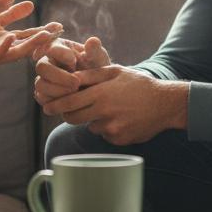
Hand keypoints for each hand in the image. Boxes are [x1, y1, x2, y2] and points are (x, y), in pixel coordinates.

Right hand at [33, 36, 111, 101]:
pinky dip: (56, 101)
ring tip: (75, 91)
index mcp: (57, 47)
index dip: (60, 54)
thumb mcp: (98, 58)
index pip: (50, 48)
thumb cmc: (96, 67)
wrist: (97, 88)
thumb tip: (93, 41)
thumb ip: (95, 50)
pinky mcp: (44, 94)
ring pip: (40, 85)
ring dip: (58, 90)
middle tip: (76, 83)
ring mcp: (44, 79)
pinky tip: (70, 100)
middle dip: (59, 76)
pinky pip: (43, 99)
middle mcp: (47, 62)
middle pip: (41, 67)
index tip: (74, 60)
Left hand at [40, 62, 187, 145]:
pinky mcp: (119, 139)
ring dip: (94, 120)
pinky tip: (121, 118)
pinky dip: (108, 128)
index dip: (55, 105)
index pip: (70, 102)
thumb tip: (69, 76)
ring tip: (111, 109)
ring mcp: (112, 128)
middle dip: (69, 113)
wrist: (165, 104)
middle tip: (72, 109)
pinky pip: (104, 135)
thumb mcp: (115, 72)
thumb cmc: (138, 84)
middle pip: (74, 117)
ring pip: (91, 126)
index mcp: (101, 94)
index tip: (45, 107)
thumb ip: (91, 74)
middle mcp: (105, 112)